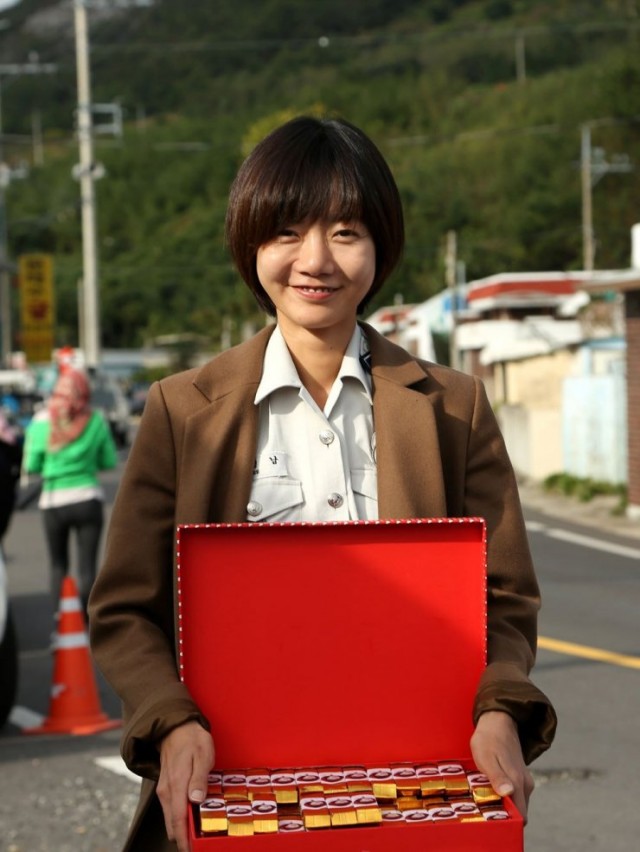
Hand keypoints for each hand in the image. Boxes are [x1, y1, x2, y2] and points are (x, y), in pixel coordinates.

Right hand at [156, 721, 214, 850]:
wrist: (175, 726)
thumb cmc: (193, 740)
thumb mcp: (203, 754)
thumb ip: (200, 778)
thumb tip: (196, 801)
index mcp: (176, 785)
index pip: (178, 820)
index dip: (184, 839)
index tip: (192, 850)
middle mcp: (166, 792)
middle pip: (172, 825)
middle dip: (183, 838)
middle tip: (198, 845)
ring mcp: (164, 790)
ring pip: (170, 818)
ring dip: (181, 829)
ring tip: (197, 836)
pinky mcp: (165, 787)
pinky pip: (171, 809)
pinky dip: (178, 818)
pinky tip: (191, 819)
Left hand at [470, 710, 533, 821]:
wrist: (497, 720)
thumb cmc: (488, 739)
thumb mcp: (486, 758)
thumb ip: (497, 776)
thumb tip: (508, 793)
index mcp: (518, 783)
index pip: (521, 816)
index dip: (508, 822)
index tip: (492, 820)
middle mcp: (525, 784)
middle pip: (518, 812)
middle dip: (504, 815)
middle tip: (483, 809)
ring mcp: (523, 780)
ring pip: (515, 802)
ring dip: (502, 804)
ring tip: (483, 798)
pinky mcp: (519, 776)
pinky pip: (513, 793)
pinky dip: (503, 796)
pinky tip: (488, 789)